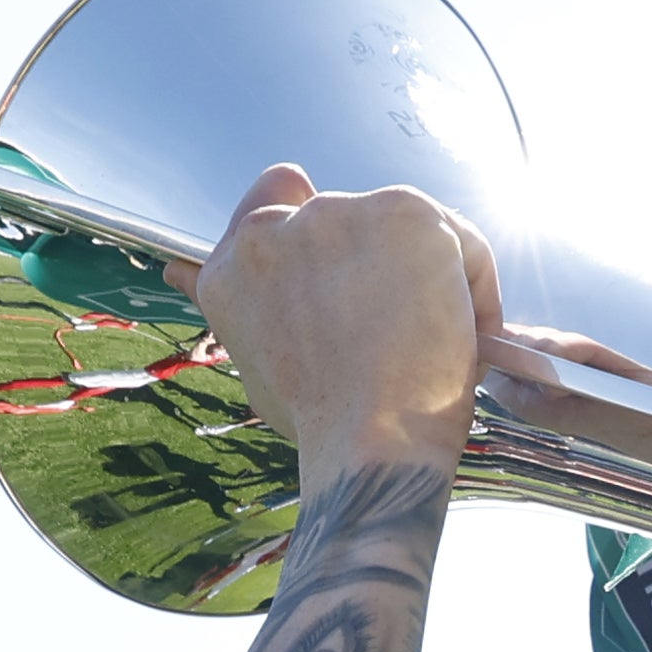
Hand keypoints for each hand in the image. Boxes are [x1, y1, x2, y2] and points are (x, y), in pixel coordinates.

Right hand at [195, 163, 495, 462]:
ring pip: (408, 233)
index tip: (340, 286)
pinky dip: (475, 291)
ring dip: (428, 282)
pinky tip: (462, 340)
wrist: (369, 448)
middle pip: (351, 220)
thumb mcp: (254, 365)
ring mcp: (338, 214)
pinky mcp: (404, 215)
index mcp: (233, 266)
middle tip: (397, 338)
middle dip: (379, 270)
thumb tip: (177, 270)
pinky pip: (461, 241)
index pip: (273, 203)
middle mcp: (275, 227)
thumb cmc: (323, 428)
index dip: (317, 242)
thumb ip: (241, 309)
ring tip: (431, 349)